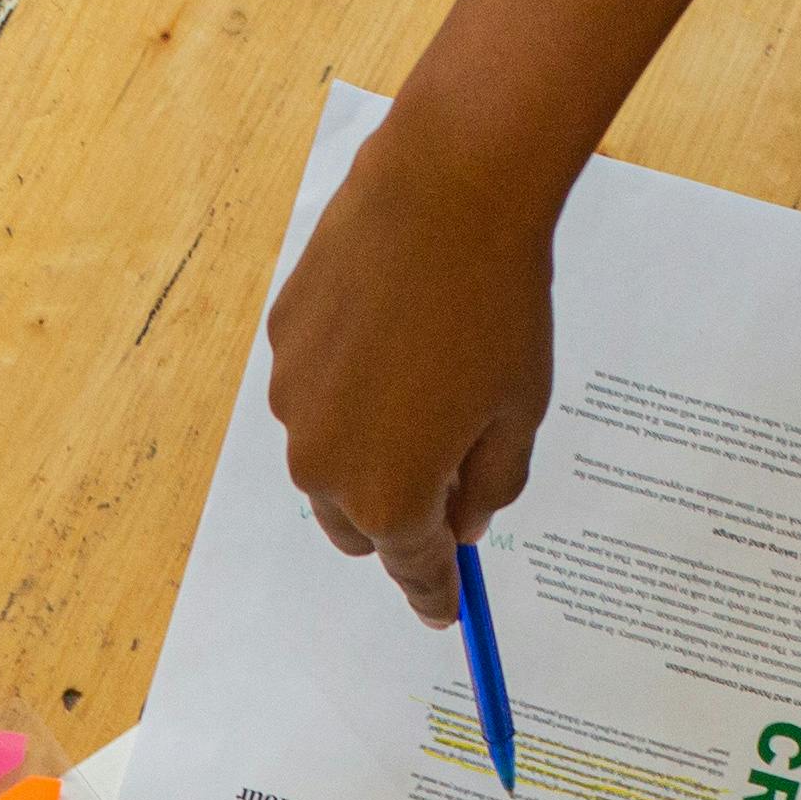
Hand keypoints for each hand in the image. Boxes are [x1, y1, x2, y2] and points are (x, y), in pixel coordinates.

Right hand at [267, 116, 560, 627]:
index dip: (433, 593)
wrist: (448, 188)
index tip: (445, 610)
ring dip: (370, 443)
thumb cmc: (498, 304)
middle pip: (357, 527)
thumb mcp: (519, 412)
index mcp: (392, 497)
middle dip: (399, 517)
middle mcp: (325, 464)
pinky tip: (394, 328)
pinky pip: (315, 390)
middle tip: (449, 476)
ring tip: (426, 376)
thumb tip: (463, 523)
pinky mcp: (281, 342)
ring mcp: (293, 401)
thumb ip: (491, 485)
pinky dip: (349, 383)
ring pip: (329, 458)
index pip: (413, 570)